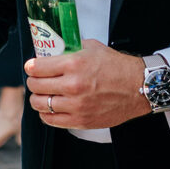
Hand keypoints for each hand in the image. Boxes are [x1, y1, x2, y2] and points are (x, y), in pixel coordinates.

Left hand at [24, 39, 147, 129]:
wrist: (138, 87)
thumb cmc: (117, 66)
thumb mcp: (92, 47)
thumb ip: (70, 48)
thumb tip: (53, 50)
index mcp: (74, 64)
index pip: (37, 67)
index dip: (31, 67)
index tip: (31, 67)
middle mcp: (73, 86)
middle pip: (35, 86)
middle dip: (33, 81)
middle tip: (36, 80)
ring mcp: (76, 105)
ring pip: (40, 104)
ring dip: (37, 98)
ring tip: (42, 94)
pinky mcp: (81, 121)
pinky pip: (51, 120)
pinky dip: (46, 114)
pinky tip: (50, 108)